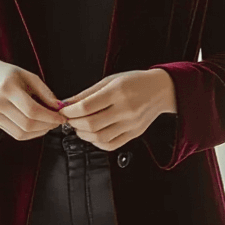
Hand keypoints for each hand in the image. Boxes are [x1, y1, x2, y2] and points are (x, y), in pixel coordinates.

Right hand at [0, 59, 66, 140]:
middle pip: (27, 124)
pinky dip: (30, 134)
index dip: (50, 117)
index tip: (62, 118)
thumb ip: (45, 93)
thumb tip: (59, 109)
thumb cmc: (10, 75)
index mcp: (7, 87)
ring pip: (21, 133)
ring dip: (40, 132)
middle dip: (47, 126)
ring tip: (49, 124)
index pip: (32, 110)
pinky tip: (38, 127)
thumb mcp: (30, 77)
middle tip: (57, 122)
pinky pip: (15, 134)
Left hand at [58, 69, 176, 151]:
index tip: (63, 110)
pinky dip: (97, 142)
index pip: (86, 107)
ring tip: (79, 127)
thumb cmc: (135, 82)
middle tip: (69, 119)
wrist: (161, 90)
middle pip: (91, 124)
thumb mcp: (110, 80)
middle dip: (74, 123)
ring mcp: (131, 124)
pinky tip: (92, 135)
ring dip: (83, 134)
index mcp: (118, 92)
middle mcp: (125, 110)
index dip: (69, 111)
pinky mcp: (134, 134)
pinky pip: (111, 145)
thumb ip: (87, 93)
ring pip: (99, 137)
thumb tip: (66, 103)